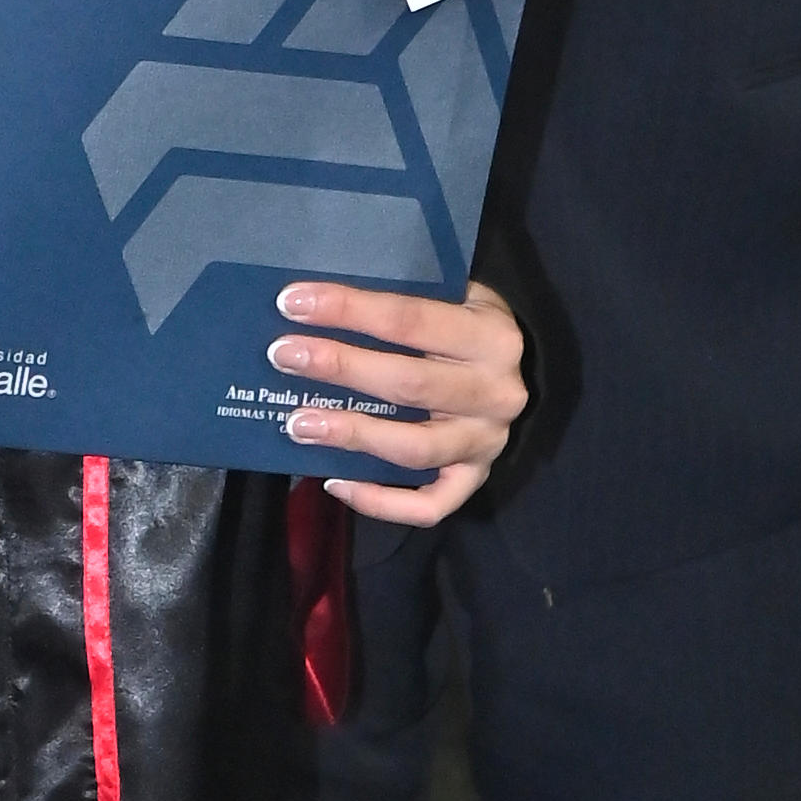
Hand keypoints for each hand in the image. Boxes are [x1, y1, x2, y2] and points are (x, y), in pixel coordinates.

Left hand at [269, 276, 530, 525]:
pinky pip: (429, 505)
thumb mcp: (453, 296)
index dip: (350, 310)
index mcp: (491, 336)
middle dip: (341, 367)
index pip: (411, 318)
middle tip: (284, 356)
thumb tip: (316, 298)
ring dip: (352, 435)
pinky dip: (381, 503)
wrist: (517, 371)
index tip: (294, 302)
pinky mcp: (474, 478)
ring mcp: (487, 442)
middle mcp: (497, 392)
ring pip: (414, 449)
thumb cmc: (465, 325)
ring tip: (298, 424)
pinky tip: (335, 482)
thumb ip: (403, 295)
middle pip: (409, 383)